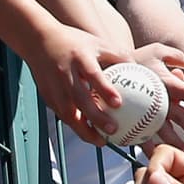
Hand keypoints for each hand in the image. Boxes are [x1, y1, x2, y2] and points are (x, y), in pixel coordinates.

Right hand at [29, 24, 129, 142]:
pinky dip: (75, 125)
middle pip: (79, 99)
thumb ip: (119, 56)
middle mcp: (65, 73)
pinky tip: (89, 134)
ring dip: (83, 129)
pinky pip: (62, 114)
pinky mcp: (47, 96)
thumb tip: (144, 71)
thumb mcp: (97, 44)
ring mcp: (53, 86)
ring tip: (101, 142)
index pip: (92, 75)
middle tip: (113, 130)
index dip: (104, 89)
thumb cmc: (76, 43)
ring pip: (67, 112)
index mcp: (80, 58)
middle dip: (95, 117)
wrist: (38, 41)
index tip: (118, 104)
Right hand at [131, 42, 183, 151]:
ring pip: (164, 131)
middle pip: (180, 116)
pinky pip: (143, 135)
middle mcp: (158, 98)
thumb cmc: (134, 58)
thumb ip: (176, 56)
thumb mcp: (156, 50)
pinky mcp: (131, 119)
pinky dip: (152, 146)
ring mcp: (144, 110)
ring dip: (177, 143)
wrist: (103, 66)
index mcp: (166, 81)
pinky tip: (159, 155)